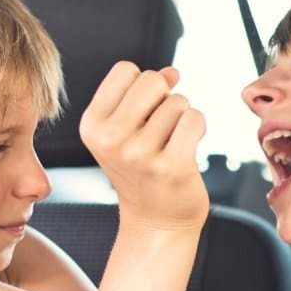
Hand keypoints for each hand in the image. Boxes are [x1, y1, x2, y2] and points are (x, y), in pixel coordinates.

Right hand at [80, 62, 209, 232]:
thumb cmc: (144, 170)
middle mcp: (110, 139)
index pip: (125, 70)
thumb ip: (146, 94)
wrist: (156, 220)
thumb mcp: (129, 130)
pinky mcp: (172, 167)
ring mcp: (140, 154)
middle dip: (164, 97)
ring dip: (182, 117)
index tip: (141, 113)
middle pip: (151, 80)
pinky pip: (195, 119)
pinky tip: (188, 148)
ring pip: (178, 102)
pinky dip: (198, 128)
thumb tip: (173, 72)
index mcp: (92, 125)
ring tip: (171, 143)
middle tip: (161, 127)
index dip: (142, 87)